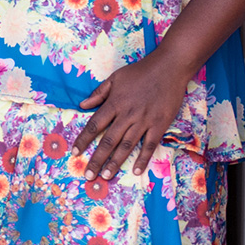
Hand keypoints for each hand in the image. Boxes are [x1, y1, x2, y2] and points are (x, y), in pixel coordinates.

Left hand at [78, 52, 192, 181]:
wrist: (169, 68)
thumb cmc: (141, 72)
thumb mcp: (115, 78)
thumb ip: (99, 93)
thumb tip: (82, 105)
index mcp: (114, 103)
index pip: (94, 125)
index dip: (83, 140)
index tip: (75, 152)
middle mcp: (127, 115)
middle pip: (108, 141)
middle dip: (96, 159)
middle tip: (88, 175)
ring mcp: (144, 121)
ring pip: (126, 146)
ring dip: (115, 162)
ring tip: (106, 176)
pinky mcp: (160, 124)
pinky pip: (149, 145)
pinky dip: (143, 158)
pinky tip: (136, 170)